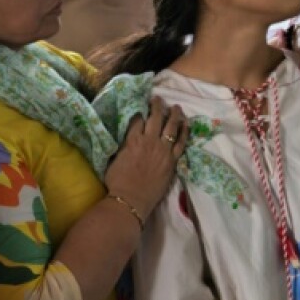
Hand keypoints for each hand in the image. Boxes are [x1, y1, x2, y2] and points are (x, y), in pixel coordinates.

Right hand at [104, 98, 186, 216]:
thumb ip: (122, 146)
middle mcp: (149, 141)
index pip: (137, 119)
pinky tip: (186, 124)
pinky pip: (181, 142)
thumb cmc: (117, 182)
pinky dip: (184, 131)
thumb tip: (125, 139)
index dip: (139, 110)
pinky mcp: (172, 160)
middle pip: (155, 117)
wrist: (131, 199)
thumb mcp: (114, 159)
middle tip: (158, 99)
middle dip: (157, 106)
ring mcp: (163, 150)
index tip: (141, 105)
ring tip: (176, 107)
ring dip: (174, 114)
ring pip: (171, 126)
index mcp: (132, 140)